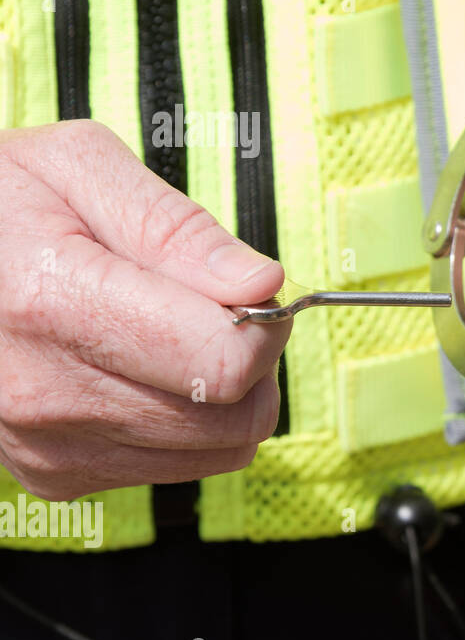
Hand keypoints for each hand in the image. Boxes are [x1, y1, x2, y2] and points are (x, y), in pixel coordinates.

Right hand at [0, 120, 290, 501]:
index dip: (263, 321)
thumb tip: (259, 284)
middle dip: (253, 360)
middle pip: (232, 417)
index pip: (224, 363)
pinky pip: (177, 466)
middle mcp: (46, 392)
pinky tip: (143, 369)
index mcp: (55, 303)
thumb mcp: (78, 167)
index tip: (250, 288)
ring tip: (174, 334)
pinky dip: (186, 422)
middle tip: (216, 309)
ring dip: (225, 395)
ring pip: (216, 449)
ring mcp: (48, 443)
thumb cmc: (0, 204)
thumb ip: (178, 228)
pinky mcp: (55, 473)